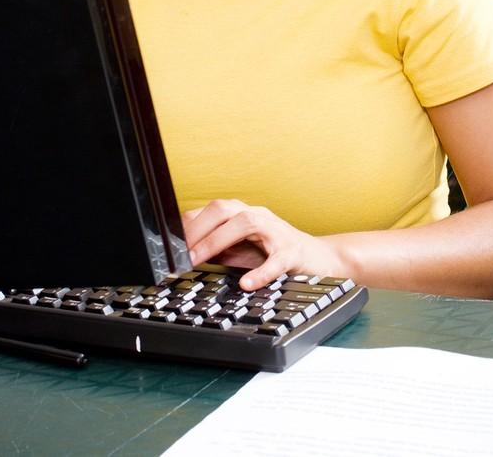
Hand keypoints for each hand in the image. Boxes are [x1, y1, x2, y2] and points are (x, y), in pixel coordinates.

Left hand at [182, 199, 343, 290]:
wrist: (322, 259)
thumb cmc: (277, 253)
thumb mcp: (244, 249)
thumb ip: (219, 248)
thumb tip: (186, 255)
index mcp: (244, 214)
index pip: (211, 210)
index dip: (188, 225)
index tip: (171, 244)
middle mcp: (259, 217)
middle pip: (224, 209)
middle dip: (198, 228)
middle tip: (181, 253)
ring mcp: (277, 231)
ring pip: (247, 223)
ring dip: (218, 240)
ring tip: (199, 259)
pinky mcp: (294, 251)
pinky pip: (277, 259)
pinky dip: (261, 271)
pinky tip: (247, 283)